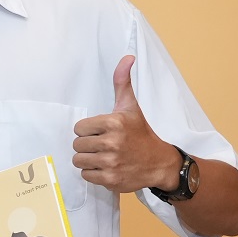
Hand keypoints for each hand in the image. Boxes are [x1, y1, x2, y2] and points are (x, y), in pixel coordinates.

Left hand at [72, 56, 181, 192]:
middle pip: (77, 145)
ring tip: (103, 156)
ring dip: (88, 160)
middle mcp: (112, 143)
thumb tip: (127, 57)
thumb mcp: (131, 107)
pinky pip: (86, 175)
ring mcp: (111, 162)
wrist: (160, 162)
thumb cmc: (141, 133)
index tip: (101, 132)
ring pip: (79, 161)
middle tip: (103, 145)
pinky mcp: (110, 179)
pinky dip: (93, 173)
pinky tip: (106, 167)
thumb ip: (122, 82)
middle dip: (87, 145)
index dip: (88, 130)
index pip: (79, 128)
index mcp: (114, 122)